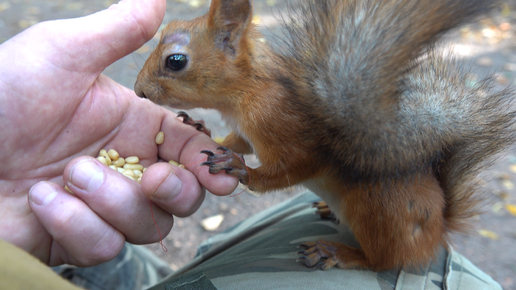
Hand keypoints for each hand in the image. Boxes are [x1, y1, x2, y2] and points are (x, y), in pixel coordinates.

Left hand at [0, 0, 237, 266]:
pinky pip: (104, 246)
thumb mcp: (60, 54)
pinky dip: (76, 226)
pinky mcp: (75, 237)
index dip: (210, 163)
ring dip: (112, 203)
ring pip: (148, 225)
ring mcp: (100, 205)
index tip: (223, 176)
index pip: (188, 147)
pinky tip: (42, 202)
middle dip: (176, 192)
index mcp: (130, 125)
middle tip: (152, 180)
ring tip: (67, 177)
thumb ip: (117, 31)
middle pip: (182, 196)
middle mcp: (123, 166)